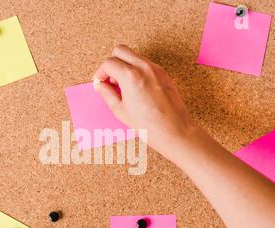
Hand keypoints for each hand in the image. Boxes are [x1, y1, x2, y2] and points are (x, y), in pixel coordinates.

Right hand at [93, 45, 195, 160]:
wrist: (174, 131)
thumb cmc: (149, 126)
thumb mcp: (121, 111)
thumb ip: (108, 94)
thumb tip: (101, 86)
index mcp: (130, 76)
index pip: (109, 63)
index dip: (101, 72)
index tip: (100, 81)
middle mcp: (144, 68)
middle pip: (120, 50)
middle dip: (112, 63)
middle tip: (110, 80)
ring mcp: (155, 69)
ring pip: (134, 55)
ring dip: (124, 65)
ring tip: (123, 86)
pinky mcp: (163, 74)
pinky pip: (145, 64)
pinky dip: (136, 70)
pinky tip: (135, 88)